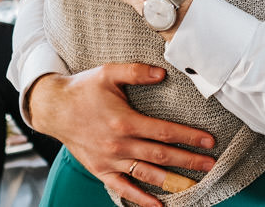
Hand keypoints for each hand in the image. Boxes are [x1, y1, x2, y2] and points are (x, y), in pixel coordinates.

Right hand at [27, 64, 214, 206]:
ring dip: (172, 181)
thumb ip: (136, 71)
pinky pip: (123, 189)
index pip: (165, 132)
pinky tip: (158, 205)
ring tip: (194, 185)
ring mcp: (110, 160)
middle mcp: (119, 144)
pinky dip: (140, 199)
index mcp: (125, 121)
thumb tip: (163, 73)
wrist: (53, 108)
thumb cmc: (83, 89)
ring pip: (146, 174)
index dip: (189, 137)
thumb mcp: (109, 72)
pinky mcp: (100, 170)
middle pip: (161, 156)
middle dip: (189, 161)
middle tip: (211, 165)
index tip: (209, 141)